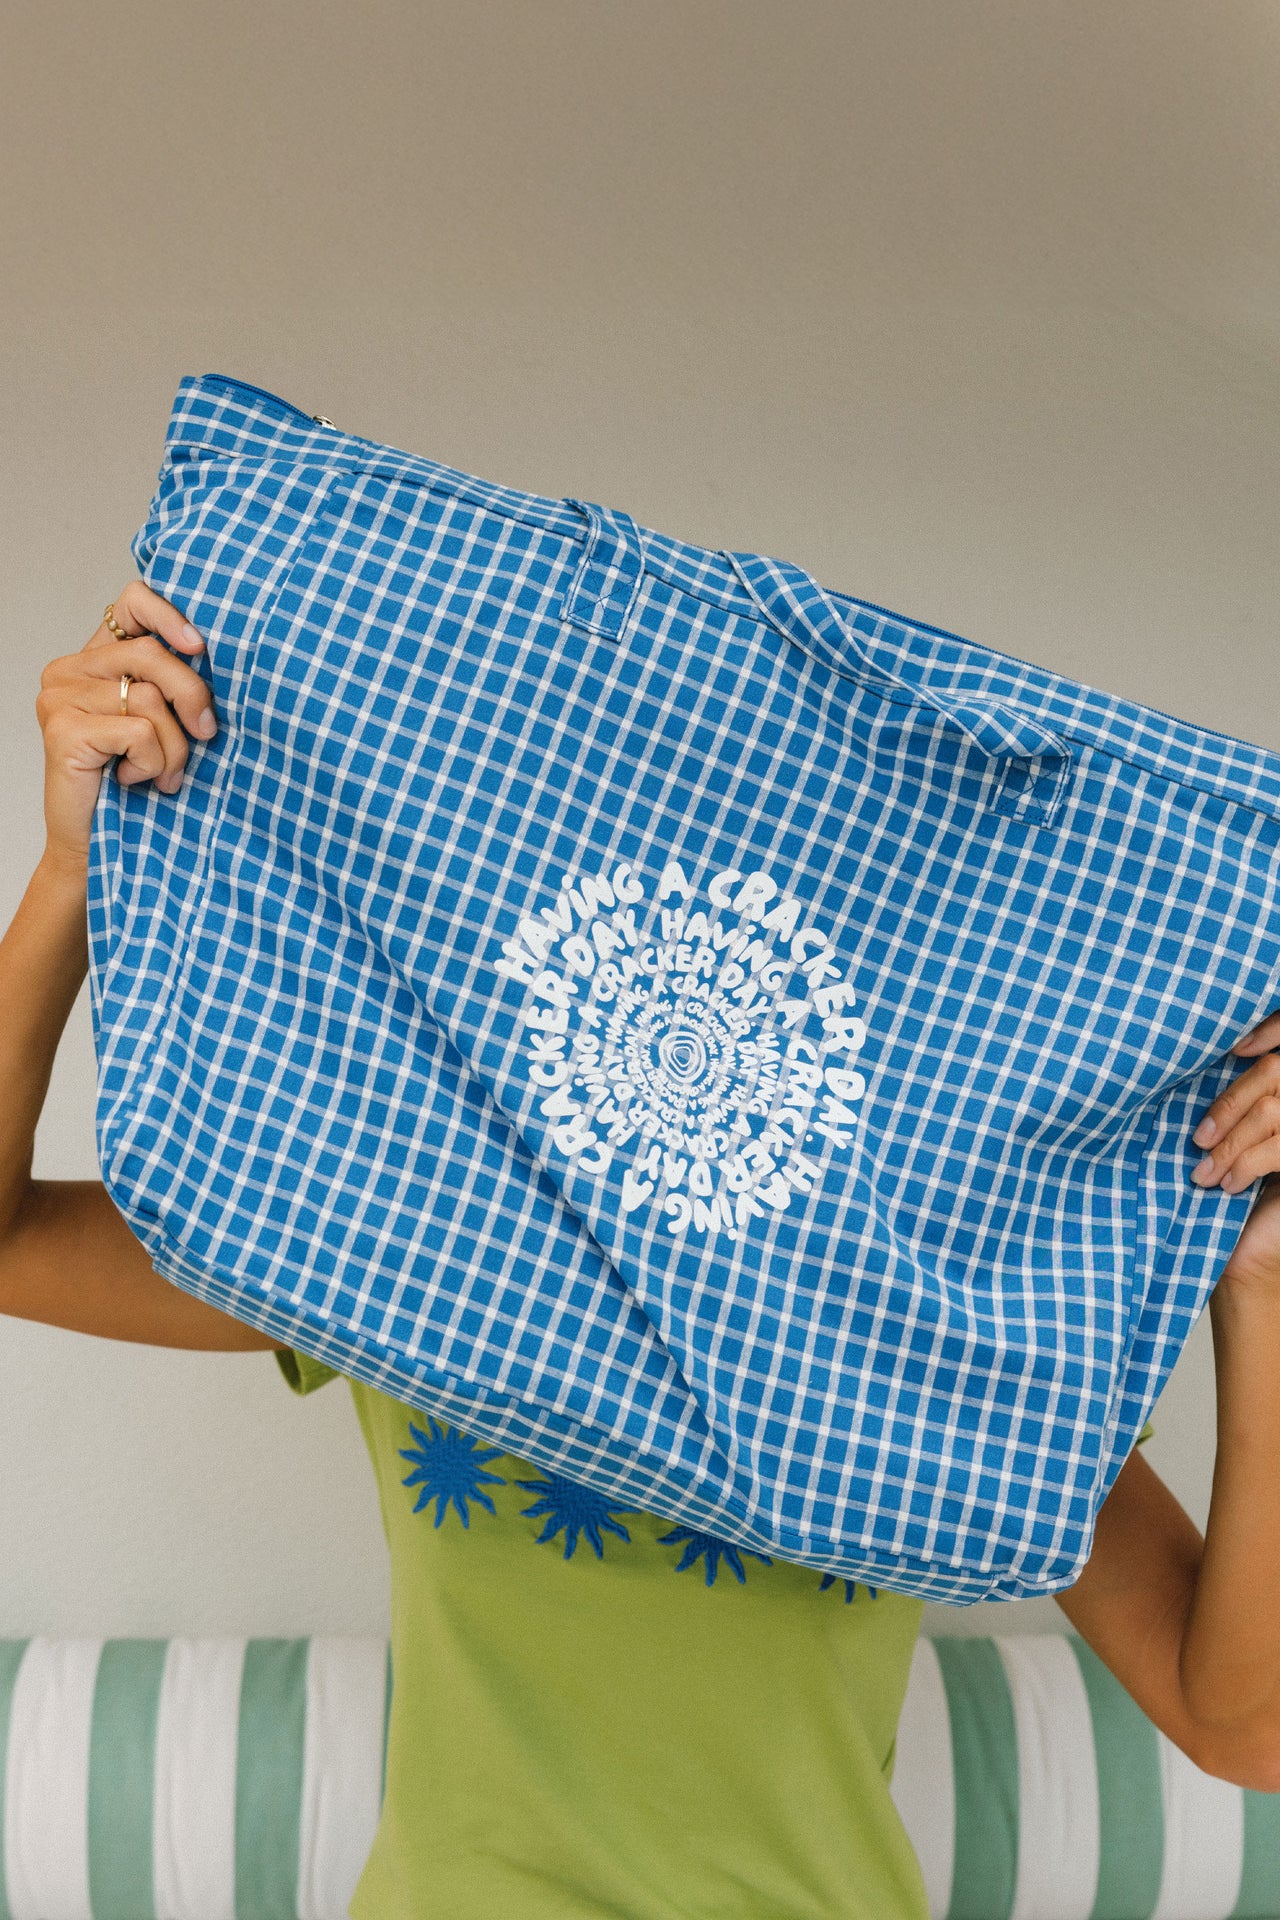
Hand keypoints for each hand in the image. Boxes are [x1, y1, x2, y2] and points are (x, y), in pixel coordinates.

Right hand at [36, 583, 215, 872]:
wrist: (95, 844)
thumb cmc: (137, 782)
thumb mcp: (163, 724)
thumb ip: (174, 685)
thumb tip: (218, 657)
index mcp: (95, 659)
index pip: (132, 601)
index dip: (171, 614)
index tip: (202, 647)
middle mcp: (69, 670)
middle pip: (152, 654)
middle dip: (192, 696)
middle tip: (206, 734)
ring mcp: (60, 697)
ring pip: (151, 699)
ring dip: (174, 746)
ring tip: (162, 774)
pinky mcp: (63, 728)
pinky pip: (139, 731)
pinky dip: (153, 761)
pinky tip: (135, 779)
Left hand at [1191, 1011, 1279, 1291]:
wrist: (1245, 1262)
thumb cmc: (1228, 1198)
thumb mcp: (1227, 1140)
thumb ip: (1231, 1102)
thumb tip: (1202, 1049)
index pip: (1279, 1057)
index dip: (1268, 1032)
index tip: (1233, 1049)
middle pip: (1276, 1075)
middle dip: (1231, 1105)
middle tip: (1198, 1140)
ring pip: (1273, 1113)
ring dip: (1232, 1142)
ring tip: (1205, 1173)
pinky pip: (1278, 1149)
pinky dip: (1246, 1162)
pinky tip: (1228, 1185)